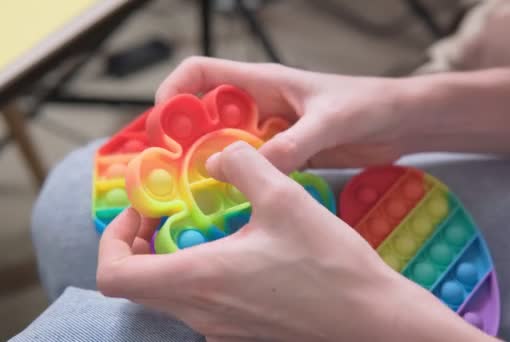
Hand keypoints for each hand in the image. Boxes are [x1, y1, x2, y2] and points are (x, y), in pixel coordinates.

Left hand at [97, 142, 490, 341]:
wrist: (373, 321)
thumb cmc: (332, 265)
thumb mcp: (285, 197)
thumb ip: (242, 165)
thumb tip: (218, 157)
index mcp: (200, 280)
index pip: (113, 275)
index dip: (113, 238)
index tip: (143, 212)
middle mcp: (202, 314)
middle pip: (139, 285)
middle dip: (144, 243)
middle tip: (172, 213)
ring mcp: (222, 330)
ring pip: (172, 295)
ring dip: (175, 258)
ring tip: (211, 227)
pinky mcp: (243, 334)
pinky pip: (204, 306)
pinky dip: (203, 277)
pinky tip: (242, 254)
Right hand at [156, 57, 434, 171]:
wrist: (400, 122)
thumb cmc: (369, 105)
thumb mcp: (331, 121)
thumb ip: (296, 142)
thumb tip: (256, 167)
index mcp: (263, 82)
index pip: (200, 73)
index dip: (173, 92)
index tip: (164, 126)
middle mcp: (260, 106)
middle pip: (205, 116)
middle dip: (186, 140)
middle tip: (174, 175)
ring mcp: (272, 132)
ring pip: (226, 145)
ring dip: (210, 165)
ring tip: (198, 195)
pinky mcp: (286, 154)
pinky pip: (252, 168)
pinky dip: (239, 182)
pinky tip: (235, 204)